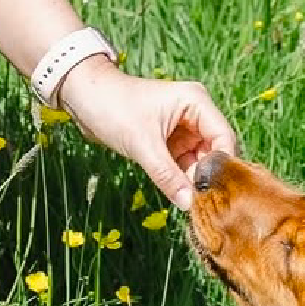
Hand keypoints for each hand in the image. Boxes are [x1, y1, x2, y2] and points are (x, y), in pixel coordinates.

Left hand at [58, 55, 236, 210]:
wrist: (81, 97)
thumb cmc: (111, 108)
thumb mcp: (142, 144)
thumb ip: (168, 175)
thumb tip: (191, 205)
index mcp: (196, 102)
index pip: (224, 139)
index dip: (222, 167)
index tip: (216, 196)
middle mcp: (195, 114)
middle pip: (214, 153)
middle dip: (208, 179)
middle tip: (204, 208)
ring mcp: (182, 128)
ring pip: (199, 162)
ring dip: (194, 183)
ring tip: (193, 208)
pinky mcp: (168, 141)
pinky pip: (183, 165)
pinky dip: (181, 180)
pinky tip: (181, 199)